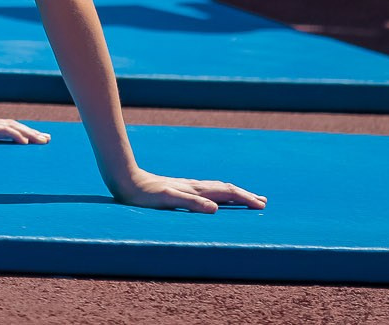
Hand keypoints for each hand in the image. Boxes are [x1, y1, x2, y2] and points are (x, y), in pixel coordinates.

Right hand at [0, 111, 50, 145]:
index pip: (5, 127)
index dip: (20, 132)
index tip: (33, 138)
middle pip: (14, 126)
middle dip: (32, 132)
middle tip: (47, 139)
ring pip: (13, 127)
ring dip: (29, 134)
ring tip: (43, 141)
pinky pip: (3, 131)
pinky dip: (16, 136)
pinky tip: (25, 143)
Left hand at [110, 168, 265, 214]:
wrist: (125, 180)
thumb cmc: (144, 194)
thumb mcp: (167, 200)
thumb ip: (191, 203)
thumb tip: (215, 209)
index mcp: (195, 189)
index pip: (226, 193)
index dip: (245, 199)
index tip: (261, 205)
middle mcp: (194, 186)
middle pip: (225, 189)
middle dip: (244, 195)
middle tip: (263, 202)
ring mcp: (187, 186)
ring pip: (216, 189)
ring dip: (233, 193)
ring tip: (245, 197)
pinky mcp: (179, 189)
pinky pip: (206, 191)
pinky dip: (218, 194)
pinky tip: (215, 198)